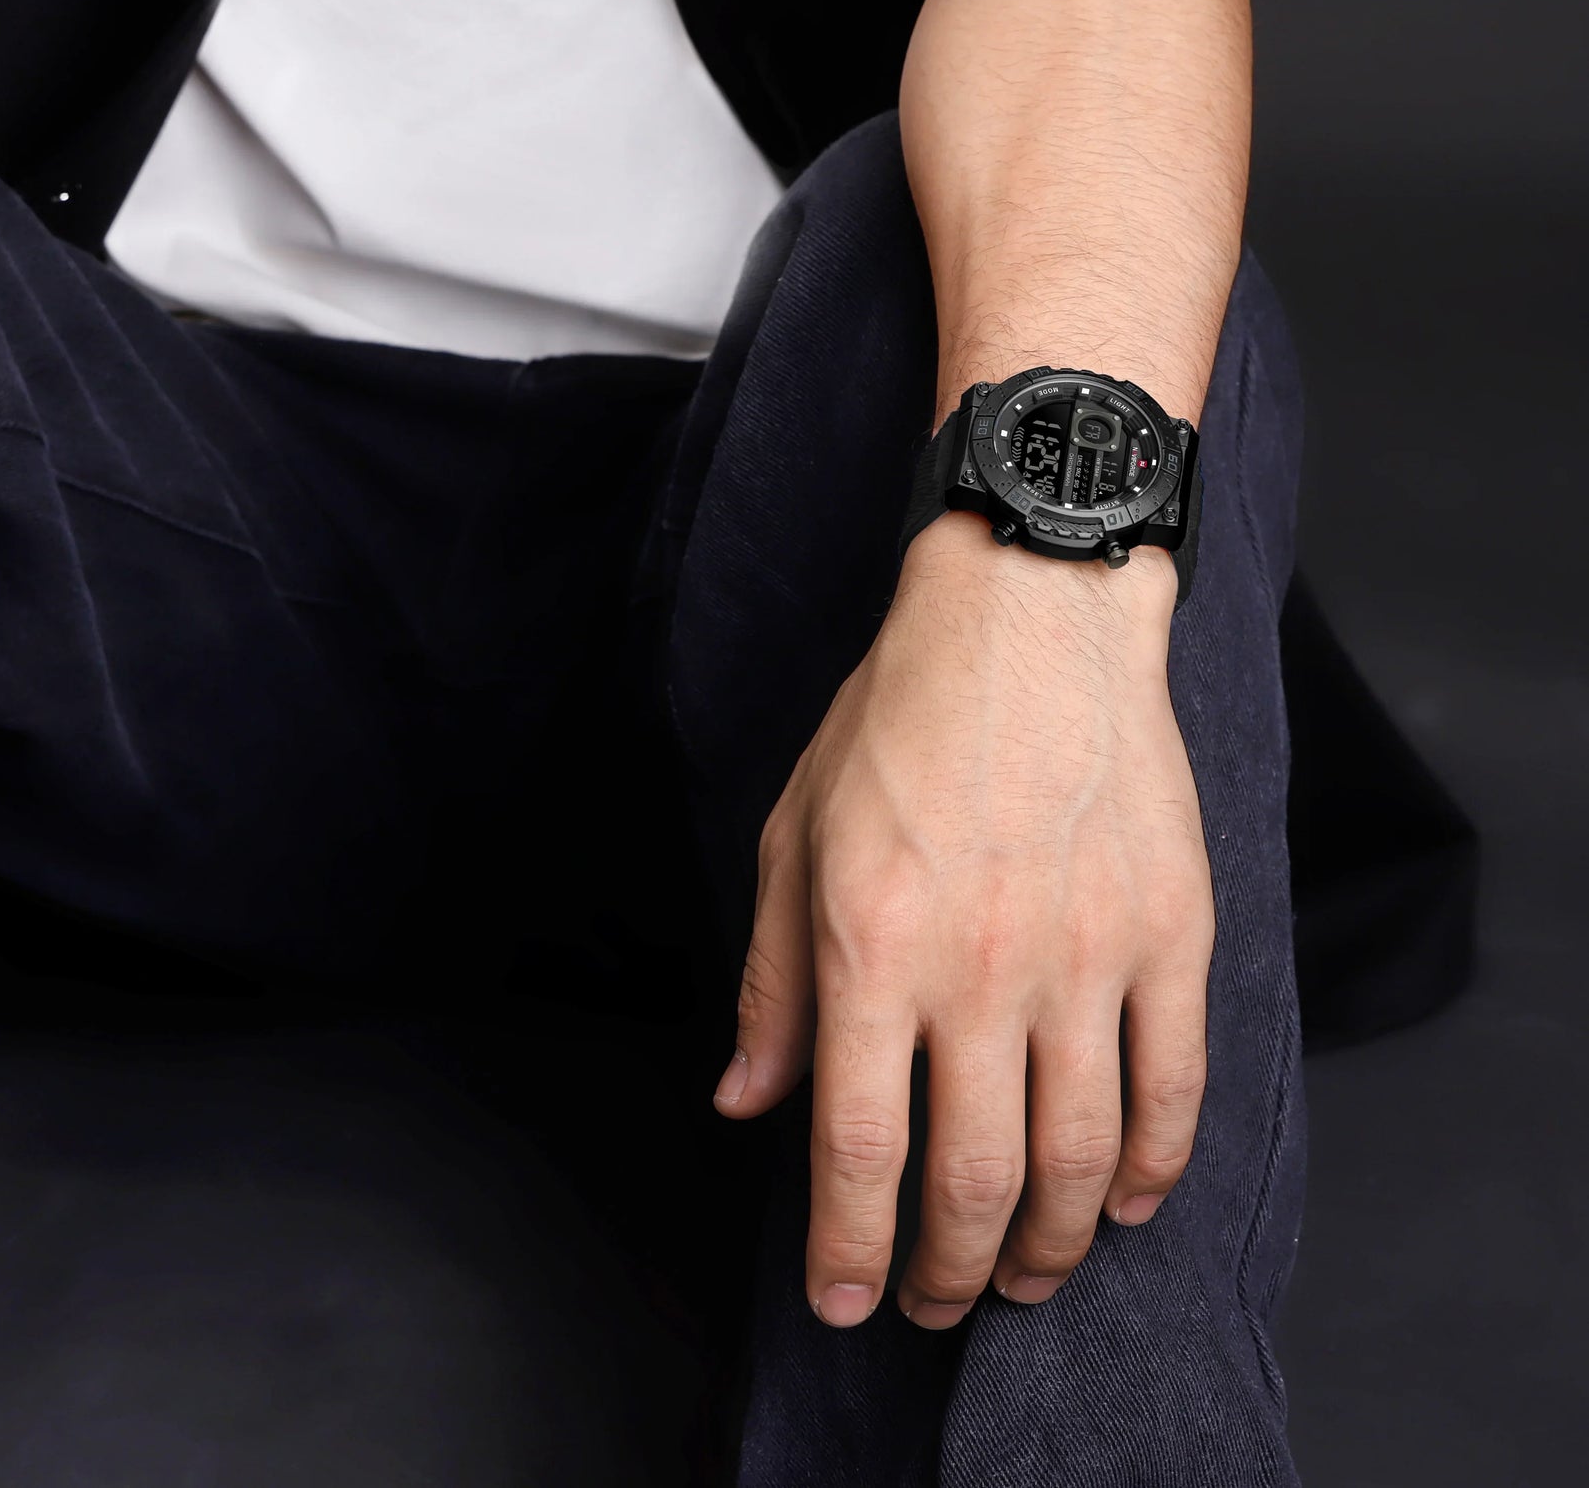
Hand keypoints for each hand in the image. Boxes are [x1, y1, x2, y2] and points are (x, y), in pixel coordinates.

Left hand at [712, 513, 1212, 1328]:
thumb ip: (772, 981)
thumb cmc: (896, 720)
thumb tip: (747, 1102)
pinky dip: (1151, 1171)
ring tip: (1024, 1276)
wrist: (1029, 618)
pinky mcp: (1171, 934)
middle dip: (950, 1274)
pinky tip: (1120, 1205)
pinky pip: (1174, 1089)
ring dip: (1050, 1247)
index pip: (856, 1151)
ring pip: (1080, 1160)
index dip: (846, 1250)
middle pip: (976, 1183)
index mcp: (871, 947)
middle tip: (935, 1302)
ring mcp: (1088, 956)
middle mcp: (980, 969)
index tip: (841, 1300)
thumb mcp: (794, 836)